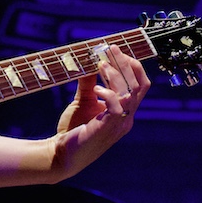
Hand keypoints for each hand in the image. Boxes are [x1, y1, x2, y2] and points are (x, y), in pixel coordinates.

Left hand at [52, 45, 150, 177]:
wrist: (61, 153)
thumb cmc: (74, 129)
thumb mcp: (83, 101)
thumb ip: (88, 83)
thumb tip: (89, 62)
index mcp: (124, 110)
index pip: (140, 84)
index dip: (131, 65)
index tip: (115, 50)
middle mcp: (126, 117)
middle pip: (140, 85)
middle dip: (127, 64)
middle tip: (111, 49)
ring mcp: (119, 124)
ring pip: (130, 93)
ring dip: (116, 75)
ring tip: (100, 64)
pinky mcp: (107, 129)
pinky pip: (117, 108)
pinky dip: (108, 94)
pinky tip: (95, 89)